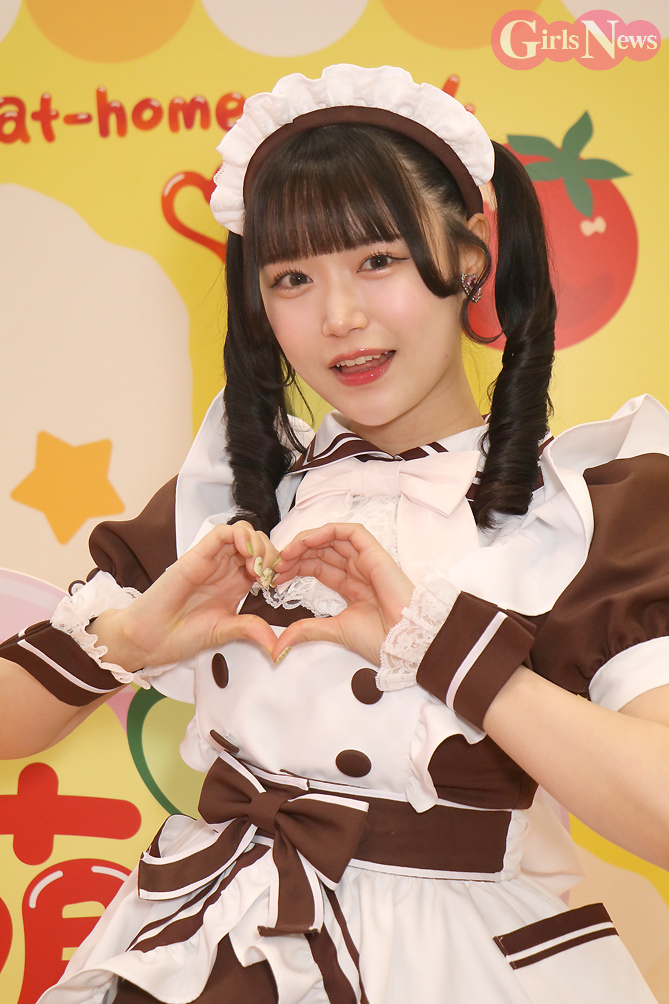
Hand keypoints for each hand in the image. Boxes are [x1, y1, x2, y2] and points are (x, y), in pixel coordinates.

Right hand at [94, 522, 279, 669]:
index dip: (276, 566)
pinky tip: (246, 555)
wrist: (150, 638)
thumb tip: (278, 648)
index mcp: (236, 583)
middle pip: (257, 542)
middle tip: (268, 576)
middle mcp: (226, 568)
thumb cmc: (182, 635)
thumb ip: (251, 630)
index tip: (277, 585)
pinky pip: (222, 533)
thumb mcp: (226, 631)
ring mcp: (212, 559)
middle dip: (271, 554)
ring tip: (257, 568)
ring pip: (243, 532)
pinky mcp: (197, 554)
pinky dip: (240, 536)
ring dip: (258, 544)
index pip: (264, 560)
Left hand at [272, 523, 413, 664]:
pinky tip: (308, 541)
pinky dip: (328, 531)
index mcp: (350, 586)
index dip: (296, 566)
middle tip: (277, 564)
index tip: (277, 576)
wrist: (403, 640)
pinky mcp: (375, 553)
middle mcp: (357, 570)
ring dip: (307, 541)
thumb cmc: (380, 638)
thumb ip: (306, 631)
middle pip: (321, 551)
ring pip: (333, 538)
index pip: (318, 566)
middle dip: (296, 554)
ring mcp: (366, 560)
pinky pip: (351, 532)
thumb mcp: (333, 631)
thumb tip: (277, 648)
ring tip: (288, 552)